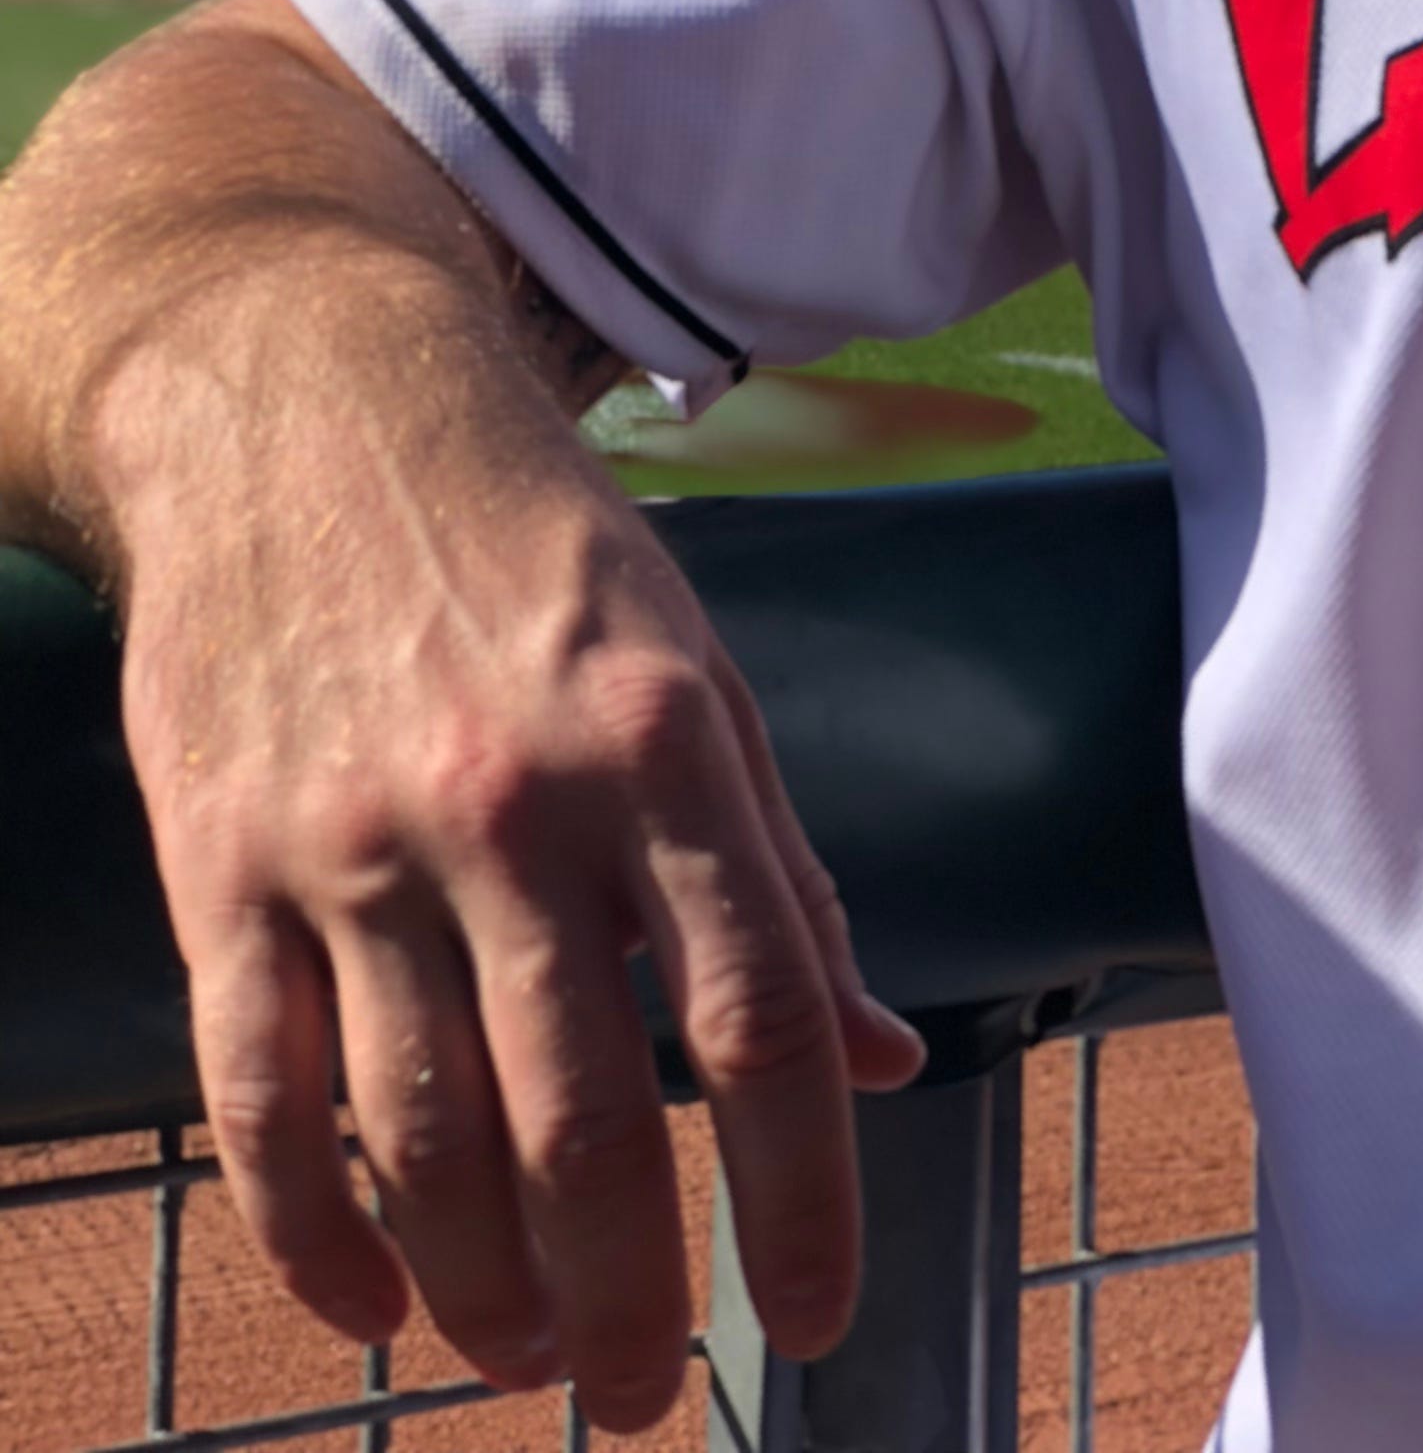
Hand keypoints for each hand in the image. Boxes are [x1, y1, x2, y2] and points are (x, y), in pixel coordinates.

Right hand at [112, 349, 922, 1431]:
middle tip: (646, 1399)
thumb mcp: (699, 662)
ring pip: (425, 1137)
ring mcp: (355, 840)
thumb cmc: (530, 540)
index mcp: (665, 742)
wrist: (302, 397)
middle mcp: (516, 800)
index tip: (814, 1319)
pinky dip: (315, 1233)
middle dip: (631, 1294)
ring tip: (527, 1365)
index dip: (800, 1191)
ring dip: (484, 1291)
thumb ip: (781, 871)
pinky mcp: (222, 865)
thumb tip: (874, 1056)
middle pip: (588, 1115)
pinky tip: (372, 1307)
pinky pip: (264, 1097)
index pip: (757, 1014)